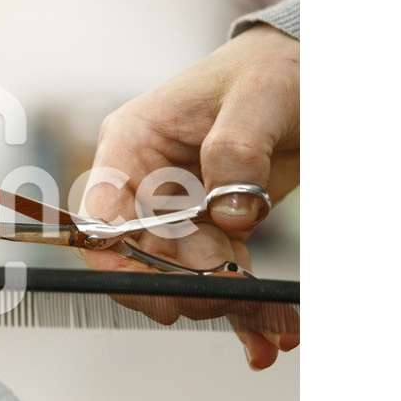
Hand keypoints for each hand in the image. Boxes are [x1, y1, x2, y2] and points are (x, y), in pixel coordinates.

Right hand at [82, 25, 299, 369]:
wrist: (300, 75)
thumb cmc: (265, 72)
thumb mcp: (258, 97)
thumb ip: (237, 150)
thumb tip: (230, 213)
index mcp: (131, 145)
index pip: (99, 214)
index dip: (114, 257)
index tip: (155, 284)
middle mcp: (144, 184)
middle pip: (137, 257)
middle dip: (181, 285)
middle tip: (227, 293)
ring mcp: (177, 212)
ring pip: (178, 277)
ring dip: (220, 302)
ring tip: (265, 316)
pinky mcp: (212, 230)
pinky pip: (215, 278)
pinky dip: (244, 306)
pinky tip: (269, 328)